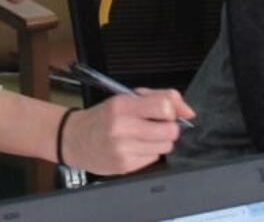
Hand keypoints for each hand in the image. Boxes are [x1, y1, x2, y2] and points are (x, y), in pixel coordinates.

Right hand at [59, 90, 195, 174]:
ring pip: (165, 147)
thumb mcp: (127, 97)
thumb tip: (189, 111)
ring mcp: (123, 150)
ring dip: (161, 141)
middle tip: (158, 124)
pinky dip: (150, 152)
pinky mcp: (124, 166)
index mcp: (122, 105)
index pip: (164, 107)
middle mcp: (122, 128)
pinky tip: (136, 146)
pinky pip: (154, 159)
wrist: (75, 139)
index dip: (171, 110)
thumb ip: (161, 97)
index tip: (166, 111)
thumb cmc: (104, 116)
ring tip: (145, 135)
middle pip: (169, 131)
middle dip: (169, 127)